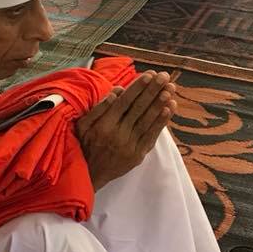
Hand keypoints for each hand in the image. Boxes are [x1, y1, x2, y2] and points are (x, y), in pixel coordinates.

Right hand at [76, 72, 177, 189]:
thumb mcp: (82, 126)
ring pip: (148, 120)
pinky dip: (161, 122)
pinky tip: (169, 108)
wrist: (89, 177)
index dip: (138, 87)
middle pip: (139, 108)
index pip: (125, 101)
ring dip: (160, 103)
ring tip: (171, 88)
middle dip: (153, 90)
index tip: (148, 74)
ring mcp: (130, 146)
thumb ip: (98, 108)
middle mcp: (118, 134)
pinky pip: (152, 135)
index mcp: (104, 125)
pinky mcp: (138, 155)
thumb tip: (116, 91)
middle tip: (164, 76)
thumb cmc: (84, 147)